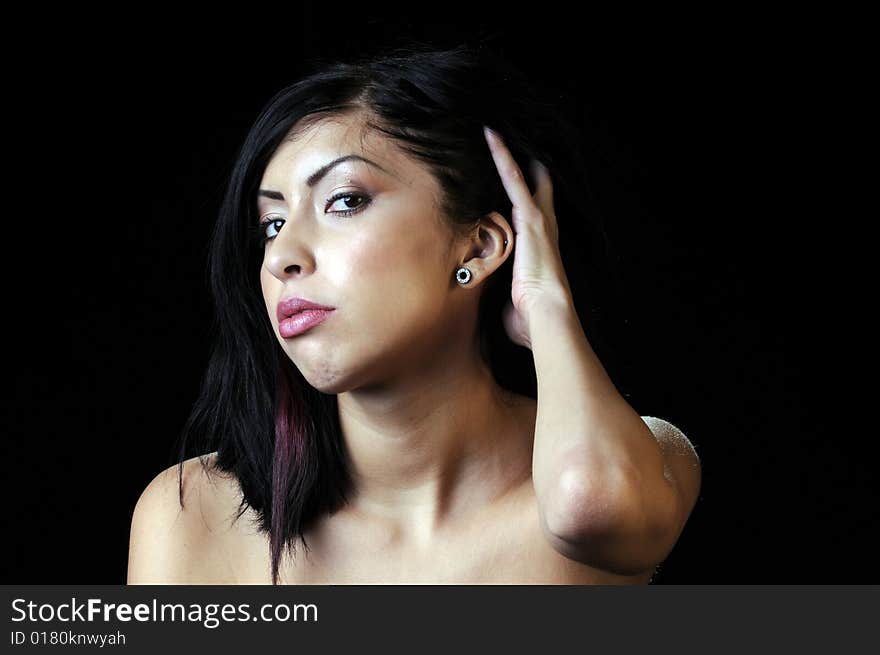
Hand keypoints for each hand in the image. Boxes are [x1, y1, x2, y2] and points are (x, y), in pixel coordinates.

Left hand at [483, 126, 574, 349]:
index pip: (532, 216)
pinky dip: (504, 158)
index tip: (522, 181)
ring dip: (506, 155)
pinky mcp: (530, 218)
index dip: (529, 197)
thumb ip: (506, 298)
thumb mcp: (515, 304)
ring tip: (492, 131)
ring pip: (518, 179)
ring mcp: (538, 221)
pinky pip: (514, 180)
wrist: (548, 317)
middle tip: (512, 143)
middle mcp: (543, 230)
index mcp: (540, 250)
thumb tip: (496, 310)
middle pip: (534, 189)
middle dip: (524, 168)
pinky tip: (493, 138)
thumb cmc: (533, 318)